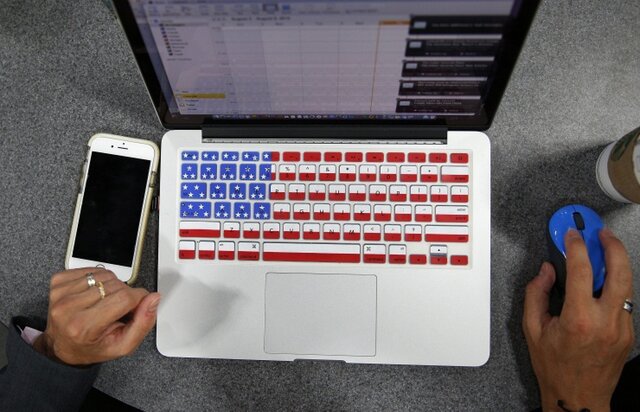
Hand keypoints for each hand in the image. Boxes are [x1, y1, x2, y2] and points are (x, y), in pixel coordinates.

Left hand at [33, 268, 160, 364]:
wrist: (63, 346)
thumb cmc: (92, 346)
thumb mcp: (123, 345)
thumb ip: (143, 323)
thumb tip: (153, 299)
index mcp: (83, 326)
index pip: (124, 298)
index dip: (138, 298)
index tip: (138, 304)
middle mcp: (68, 308)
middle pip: (115, 285)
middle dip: (125, 294)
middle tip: (118, 309)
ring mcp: (61, 294)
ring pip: (104, 275)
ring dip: (111, 286)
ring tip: (105, 302)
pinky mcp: (58, 282)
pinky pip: (91, 270)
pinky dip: (98, 279)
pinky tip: (95, 294)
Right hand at [523, 228, 634, 411]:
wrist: (579, 399)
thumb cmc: (555, 368)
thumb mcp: (532, 329)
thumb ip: (536, 294)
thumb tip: (546, 271)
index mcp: (579, 319)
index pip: (582, 270)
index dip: (576, 246)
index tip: (571, 235)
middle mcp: (606, 322)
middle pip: (619, 271)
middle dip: (612, 245)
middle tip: (601, 232)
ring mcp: (621, 328)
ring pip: (626, 284)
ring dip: (617, 263)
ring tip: (605, 249)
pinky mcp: (628, 334)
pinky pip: (624, 301)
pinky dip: (614, 285)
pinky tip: (602, 280)